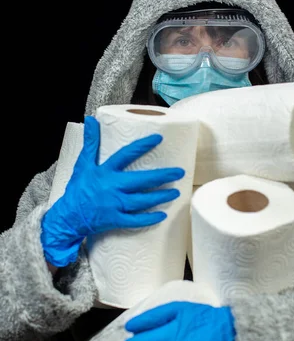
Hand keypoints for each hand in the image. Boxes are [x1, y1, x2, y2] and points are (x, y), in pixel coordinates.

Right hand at [41, 116, 184, 266]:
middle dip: (162, 176)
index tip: (159, 138)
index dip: (142, 146)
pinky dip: (149, 219)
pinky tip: (162, 215)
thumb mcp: (83, 164)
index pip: (125, 155)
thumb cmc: (78, 189)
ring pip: (142, 201)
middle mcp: (111, 187)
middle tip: (179, 172)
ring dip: (160, 197)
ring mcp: (114, 205)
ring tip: (176, 192)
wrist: (67, 217)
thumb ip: (90, 142)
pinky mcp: (114, 220)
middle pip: (141, 180)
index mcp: (105, 172)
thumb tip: (91, 119)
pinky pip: (135, 221)